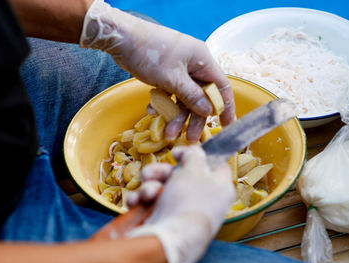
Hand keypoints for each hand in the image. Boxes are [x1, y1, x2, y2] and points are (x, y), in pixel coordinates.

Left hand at [80, 0, 235, 141]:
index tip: (226, 125)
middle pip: (200, 96)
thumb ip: (191, 96)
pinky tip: (152, 111)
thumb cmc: (150, 53)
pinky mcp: (165, 74)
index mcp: (202, 61)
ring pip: (183, 98)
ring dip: (175, 116)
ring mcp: (179, 70)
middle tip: (189, 139)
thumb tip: (208, 111)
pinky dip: (163, 104)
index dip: (226, 107)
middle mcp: (193, 65)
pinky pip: (170, 93)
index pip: (221, 86)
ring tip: (166, 134)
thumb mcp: (172, 78)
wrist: (122, 38)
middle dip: (194, 118)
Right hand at [126, 146, 234, 262]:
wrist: (169, 239)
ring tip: (147, 192)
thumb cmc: (188, 202)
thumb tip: (193, 150)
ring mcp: (183, 211)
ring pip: (162, 187)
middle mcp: (203, 200)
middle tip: (151, 172)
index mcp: (219, 188)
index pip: (214, 165)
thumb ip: (194, 155)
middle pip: (181, 175)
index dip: (196, 155)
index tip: (179, 153)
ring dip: (150, 185)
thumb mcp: (194, 169)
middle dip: (161, 171)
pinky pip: (152, 203)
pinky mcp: (165, 220)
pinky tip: (138, 201)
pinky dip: (143, 200)